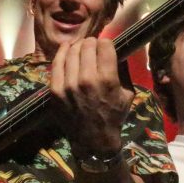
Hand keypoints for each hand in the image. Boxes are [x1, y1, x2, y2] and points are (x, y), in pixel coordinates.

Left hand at [51, 38, 133, 154]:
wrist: (94, 140)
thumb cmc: (113, 116)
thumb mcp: (127, 94)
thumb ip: (123, 70)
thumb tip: (118, 51)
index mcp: (107, 80)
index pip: (105, 45)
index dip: (106, 43)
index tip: (106, 46)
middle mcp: (87, 80)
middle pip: (87, 46)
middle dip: (92, 42)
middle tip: (93, 46)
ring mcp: (68, 85)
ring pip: (72, 52)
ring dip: (78, 46)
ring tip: (81, 47)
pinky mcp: (55, 90)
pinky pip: (57, 63)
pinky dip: (62, 52)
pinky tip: (66, 48)